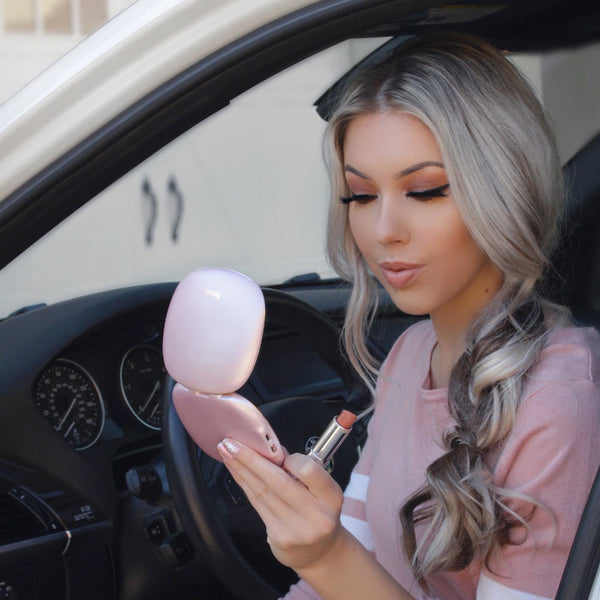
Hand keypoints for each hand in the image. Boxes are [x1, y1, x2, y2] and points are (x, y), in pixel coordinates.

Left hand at [218, 438, 345, 570]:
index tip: (276, 450)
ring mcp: (296, 529)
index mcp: (330, 496)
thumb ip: (300, 470)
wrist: (320, 551)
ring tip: (226, 452)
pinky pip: (257, 504)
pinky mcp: (279, 538)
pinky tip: (235, 471)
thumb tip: (273, 450)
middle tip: (230, 443)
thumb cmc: (318, 510)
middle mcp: (316, 515)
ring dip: (241, 469)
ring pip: (263, 492)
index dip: (291, 459)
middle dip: (251, 459)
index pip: (309, 471)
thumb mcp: (320, 489)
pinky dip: (244, 484)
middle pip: (278, 482)